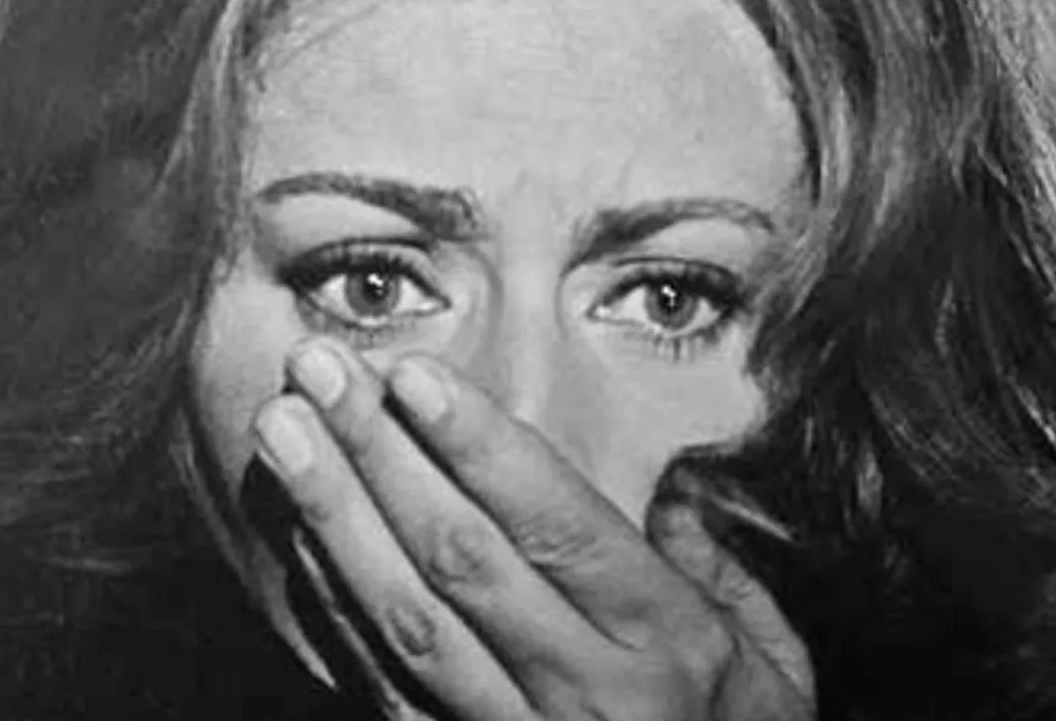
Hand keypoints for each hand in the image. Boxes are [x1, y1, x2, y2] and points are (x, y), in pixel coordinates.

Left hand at [250, 337, 816, 720]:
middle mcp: (586, 693)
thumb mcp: (776, 659)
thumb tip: (673, 478)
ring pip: (404, 618)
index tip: (413, 372)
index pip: (556, 527)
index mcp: (669, 645)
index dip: (478, 445)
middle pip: (460, 557)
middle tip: (315, 368)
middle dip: (378, 453)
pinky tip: (304, 533)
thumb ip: (719, 561)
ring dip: (333, 516)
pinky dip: (335, 603)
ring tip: (280, 432)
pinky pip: (383, 684)